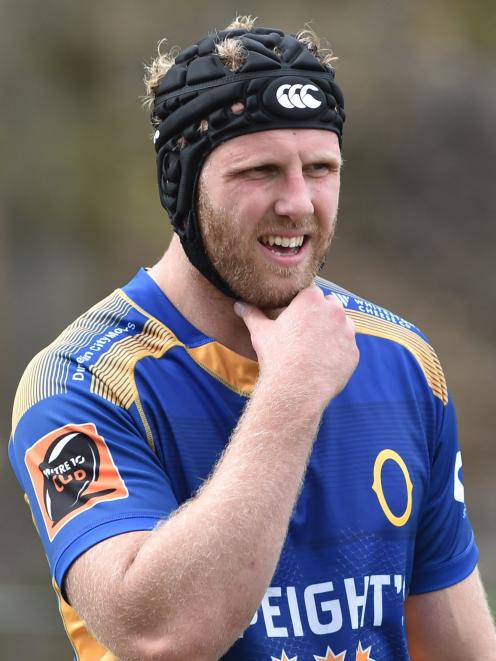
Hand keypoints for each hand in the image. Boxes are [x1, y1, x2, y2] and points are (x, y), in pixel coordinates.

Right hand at [234, 285, 358, 409]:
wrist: (297, 388)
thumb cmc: (278, 356)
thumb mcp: (261, 332)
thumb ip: (252, 314)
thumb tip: (239, 305)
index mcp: (311, 300)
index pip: (311, 292)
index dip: (303, 303)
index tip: (296, 315)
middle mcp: (334, 311)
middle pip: (330, 305)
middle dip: (321, 314)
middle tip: (305, 331)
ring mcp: (347, 332)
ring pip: (343, 324)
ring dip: (333, 331)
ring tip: (315, 347)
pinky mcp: (354, 352)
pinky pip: (348, 347)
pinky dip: (339, 352)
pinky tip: (324, 362)